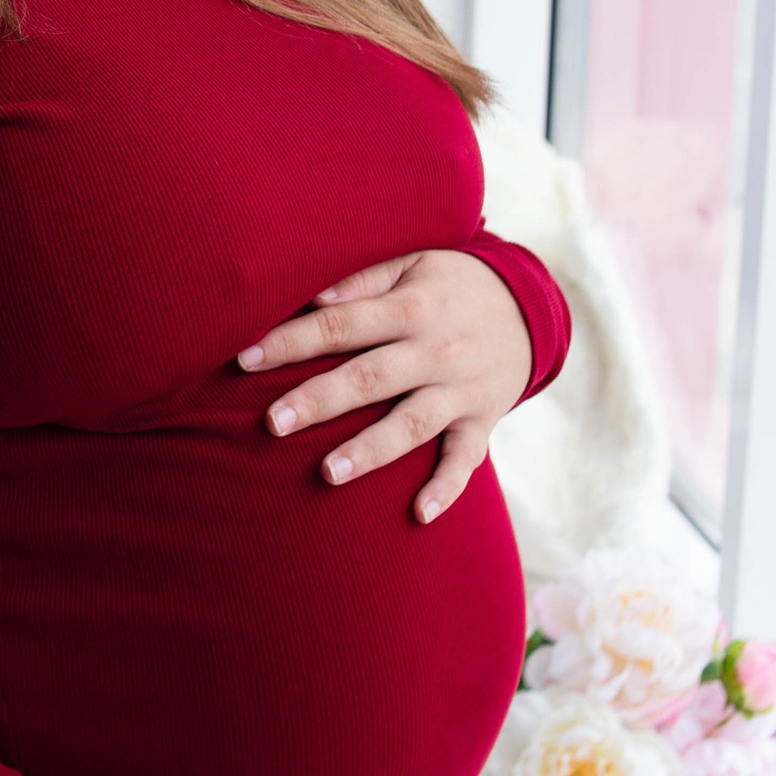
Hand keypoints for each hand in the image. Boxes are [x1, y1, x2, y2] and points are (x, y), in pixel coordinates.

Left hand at [239, 247, 531, 523]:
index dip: (292, 342)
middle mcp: (434, 351)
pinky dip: (446, 488)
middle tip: (272, 422)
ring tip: (328, 473)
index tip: (245, 359)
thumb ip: (362, 280)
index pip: (341, 325)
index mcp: (410, 308)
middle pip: (369, 378)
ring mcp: (460, 390)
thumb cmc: (450, 284)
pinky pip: (466, 459)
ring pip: (411, 424)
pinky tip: (419, 514)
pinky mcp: (482, 420)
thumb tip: (314, 298)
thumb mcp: (413, 262)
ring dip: (370, 450)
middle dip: (320, 400)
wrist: (530, 307)